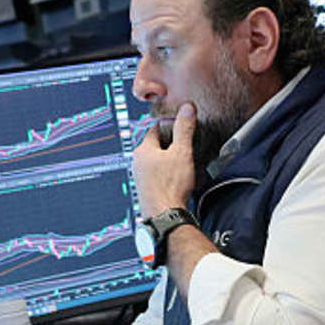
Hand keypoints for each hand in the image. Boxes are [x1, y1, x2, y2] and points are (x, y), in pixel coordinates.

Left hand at [133, 102, 196, 217]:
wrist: (165, 215)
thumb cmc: (170, 186)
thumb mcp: (182, 152)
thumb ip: (184, 129)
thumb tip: (187, 109)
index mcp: (143, 150)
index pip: (155, 129)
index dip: (170, 125)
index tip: (180, 126)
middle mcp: (138, 163)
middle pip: (156, 146)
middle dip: (171, 145)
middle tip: (186, 146)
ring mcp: (140, 177)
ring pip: (157, 162)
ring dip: (169, 161)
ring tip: (185, 164)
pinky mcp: (147, 190)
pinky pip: (157, 176)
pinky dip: (168, 174)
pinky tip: (179, 180)